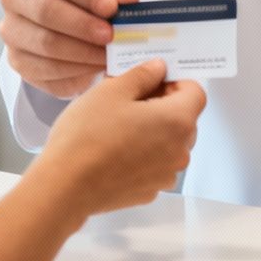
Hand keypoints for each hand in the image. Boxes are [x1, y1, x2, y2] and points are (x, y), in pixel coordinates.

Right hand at [0, 0, 137, 98]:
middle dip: (83, 26)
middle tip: (111, 36)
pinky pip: (45, 72)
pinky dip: (75, 74)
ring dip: (82, 53)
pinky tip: (96, 69)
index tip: (112, 7)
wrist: (70, 11)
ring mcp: (11, 30)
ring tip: (110, 55)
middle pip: (46, 11)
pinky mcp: (17, 61)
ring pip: (45, 45)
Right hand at [27, 59, 205, 217]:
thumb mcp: (111, 91)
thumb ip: (142, 75)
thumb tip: (158, 69)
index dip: (175, 81)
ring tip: (118, 127)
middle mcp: (180, 151)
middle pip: (184, 119)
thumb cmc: (88, 136)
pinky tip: (114, 151)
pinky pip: (155, 165)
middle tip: (129, 100)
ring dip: (153, 131)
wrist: (65, 186)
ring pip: (169, 143)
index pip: (195, 92)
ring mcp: (166, 175)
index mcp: (177, 121)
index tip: (151, 80)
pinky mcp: (150, 192)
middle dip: (163, 106)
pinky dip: (143, 155)